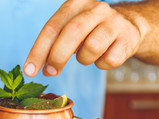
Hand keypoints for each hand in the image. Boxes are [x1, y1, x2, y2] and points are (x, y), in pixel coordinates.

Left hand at [24, 0, 143, 76]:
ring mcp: (115, 22)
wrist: (128, 25)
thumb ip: (53, 46)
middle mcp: (96, 9)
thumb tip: (41, 69)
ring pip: (92, 47)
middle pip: (72, 33)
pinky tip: (104, 56)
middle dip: (57, 57)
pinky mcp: (128, 38)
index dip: (38, 51)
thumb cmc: (90, 30)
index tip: (29, 71)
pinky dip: (102, 64)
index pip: (52, 27)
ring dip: (84, 59)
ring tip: (86, 55)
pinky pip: (109, 60)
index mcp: (76, 4)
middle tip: (50, 72)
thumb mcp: (69, 29)